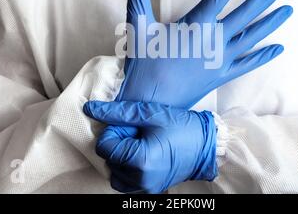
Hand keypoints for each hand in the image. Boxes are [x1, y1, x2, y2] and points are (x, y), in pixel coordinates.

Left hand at [83, 100, 216, 193]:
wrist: (207, 145)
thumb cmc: (182, 127)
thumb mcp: (150, 114)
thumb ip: (118, 112)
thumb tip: (91, 109)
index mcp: (140, 160)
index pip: (105, 146)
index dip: (113, 132)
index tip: (129, 126)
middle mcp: (141, 179)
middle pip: (109, 159)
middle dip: (118, 143)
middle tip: (138, 132)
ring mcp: (146, 187)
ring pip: (115, 172)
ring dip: (121, 157)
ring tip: (139, 144)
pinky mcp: (151, 189)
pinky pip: (127, 182)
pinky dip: (128, 168)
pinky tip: (141, 155)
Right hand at [117, 0, 292, 107]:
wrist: (150, 103)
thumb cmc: (143, 64)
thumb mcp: (138, 26)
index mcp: (196, 25)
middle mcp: (214, 40)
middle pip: (246, 14)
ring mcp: (220, 60)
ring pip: (251, 37)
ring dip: (270, 23)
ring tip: (288, 10)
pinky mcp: (221, 76)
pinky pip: (247, 64)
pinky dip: (263, 56)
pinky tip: (278, 48)